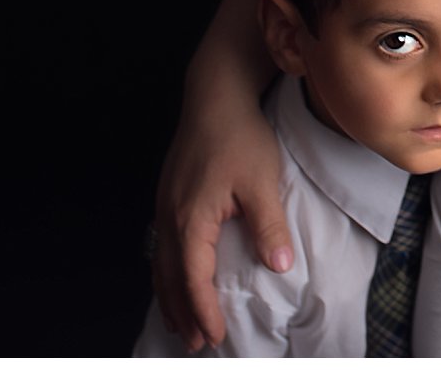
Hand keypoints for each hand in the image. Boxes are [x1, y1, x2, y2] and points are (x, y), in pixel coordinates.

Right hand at [150, 95, 290, 349]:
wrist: (214, 96)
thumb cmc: (240, 136)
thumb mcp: (262, 181)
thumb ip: (269, 224)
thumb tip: (279, 265)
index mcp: (191, 219)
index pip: (194, 278)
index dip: (204, 311)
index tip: (215, 336)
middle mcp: (170, 217)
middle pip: (170, 278)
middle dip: (183, 313)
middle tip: (195, 344)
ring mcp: (165, 206)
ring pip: (161, 264)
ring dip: (171, 296)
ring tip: (181, 323)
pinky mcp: (169, 196)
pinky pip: (162, 246)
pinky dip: (167, 272)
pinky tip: (175, 278)